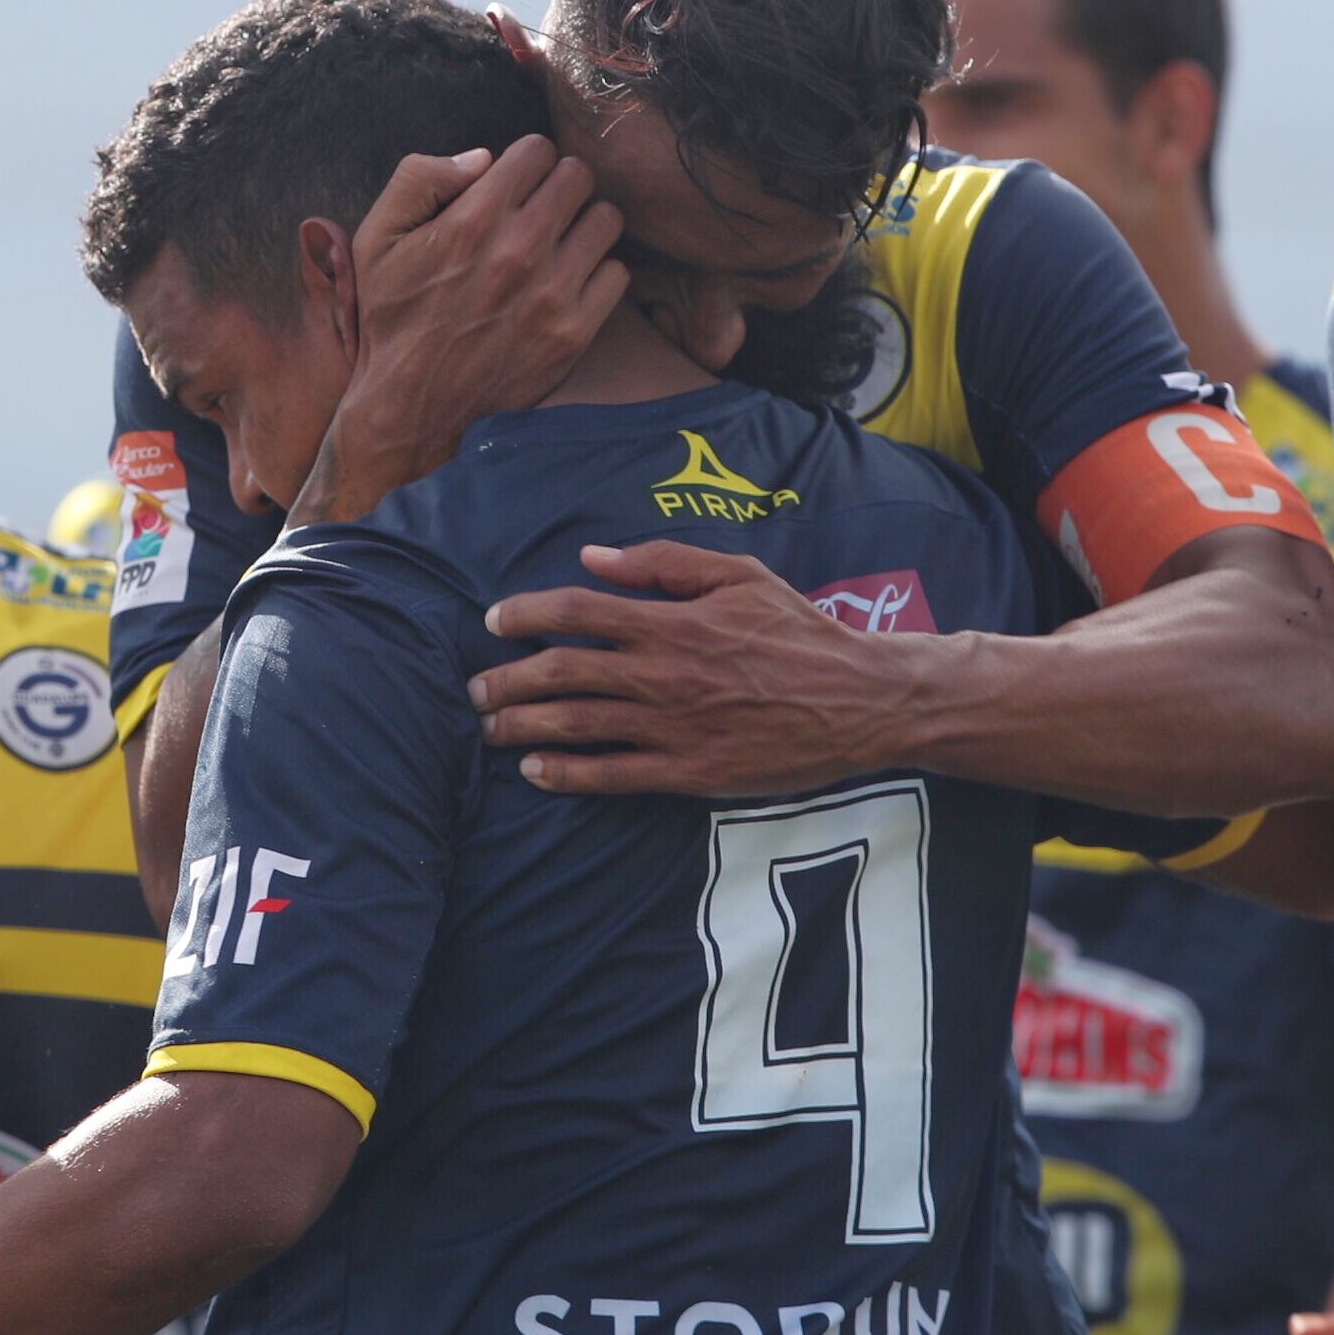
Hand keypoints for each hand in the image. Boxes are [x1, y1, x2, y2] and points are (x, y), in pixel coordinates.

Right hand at [290, 131, 626, 526]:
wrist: (412, 408)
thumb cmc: (393, 318)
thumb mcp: (376, 238)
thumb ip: (420, 178)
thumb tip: (483, 157)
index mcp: (474, 219)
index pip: (537, 150)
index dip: (525, 162)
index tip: (515, 184)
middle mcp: (520, 250)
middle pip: (579, 177)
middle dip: (559, 184)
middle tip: (541, 209)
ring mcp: (553, 293)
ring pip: (606, 220)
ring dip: (585, 224)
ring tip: (560, 243)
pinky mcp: (575, 333)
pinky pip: (617, 274)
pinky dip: (597, 273)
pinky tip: (569, 283)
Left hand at [470, 542, 931, 796]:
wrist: (859, 700)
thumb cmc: (798, 631)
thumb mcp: (738, 575)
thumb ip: (662, 562)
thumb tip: (593, 558)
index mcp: (672, 620)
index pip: (576, 613)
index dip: (524, 615)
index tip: (493, 621)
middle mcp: (663, 674)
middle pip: (560, 675)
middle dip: (506, 680)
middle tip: (474, 687)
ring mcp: (673, 727)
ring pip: (576, 727)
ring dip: (521, 727)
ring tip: (489, 727)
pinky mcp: (689, 774)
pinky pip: (612, 776)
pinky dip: (566, 774)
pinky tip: (535, 771)